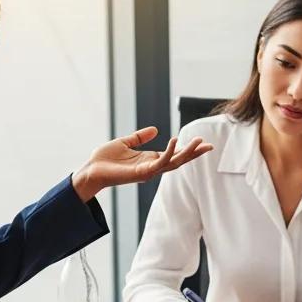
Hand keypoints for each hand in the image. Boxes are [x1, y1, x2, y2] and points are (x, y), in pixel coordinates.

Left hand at [70, 126, 212, 200]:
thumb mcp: (125, 142)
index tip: (202, 142)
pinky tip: (174, 141)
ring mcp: (149, 171)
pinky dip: (168, 152)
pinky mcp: (142, 172)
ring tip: (199, 143)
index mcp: (150, 160)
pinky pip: (159, 162)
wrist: (91, 170)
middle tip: (210, 145)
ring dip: (188, 153)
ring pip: (174, 162)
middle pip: (179, 160)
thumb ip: (140, 137)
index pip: (174, 154)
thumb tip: (155, 130)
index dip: (188, 149)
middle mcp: (152, 167)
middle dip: (194, 154)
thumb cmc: (105, 159)